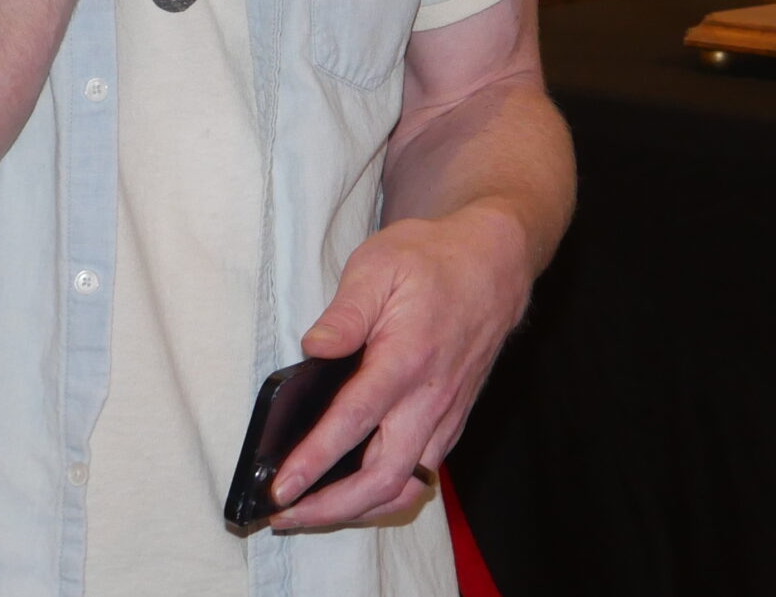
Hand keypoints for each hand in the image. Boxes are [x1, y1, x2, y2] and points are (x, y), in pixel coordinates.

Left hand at [267, 202, 539, 529]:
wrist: (495, 262)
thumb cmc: (432, 260)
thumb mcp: (379, 265)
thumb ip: (345, 311)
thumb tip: (313, 348)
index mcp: (406, 357)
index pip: (354, 422)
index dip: (314, 461)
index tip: (281, 488)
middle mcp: (429, 397)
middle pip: (383, 478)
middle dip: (331, 508)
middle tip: (285, 515)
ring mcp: (445, 414)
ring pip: (405, 487)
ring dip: (358, 510)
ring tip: (313, 512)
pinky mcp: (453, 420)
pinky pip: (422, 474)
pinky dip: (385, 494)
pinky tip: (354, 492)